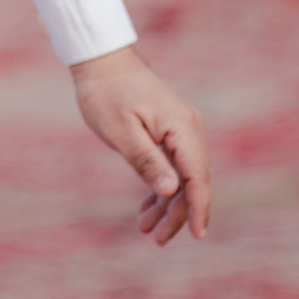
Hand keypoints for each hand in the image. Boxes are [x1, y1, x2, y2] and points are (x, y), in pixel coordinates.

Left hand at [69, 44, 209, 243]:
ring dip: (167, 204)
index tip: (197, 235)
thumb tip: (171, 191)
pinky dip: (161, 186)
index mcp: (182, 127)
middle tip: (156, 239)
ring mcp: (181, 129)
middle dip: (178, 212)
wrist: (100, 59)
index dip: (198, 208)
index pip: (198, 176)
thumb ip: (147, 161)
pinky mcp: (169, 130)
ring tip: (145, 228)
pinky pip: (173, 164)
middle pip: (193, 180)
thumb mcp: (121, 132)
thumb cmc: (106, 93)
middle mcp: (189, 128)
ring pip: (183, 175)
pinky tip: (148, 206)